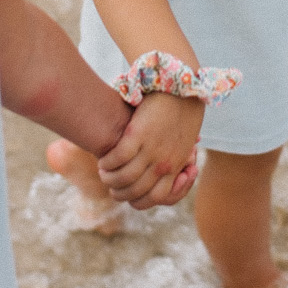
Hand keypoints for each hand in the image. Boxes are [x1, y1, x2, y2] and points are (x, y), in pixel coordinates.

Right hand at [98, 92, 202, 208]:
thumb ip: (174, 158)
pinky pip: (118, 157)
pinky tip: (103, 160)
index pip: (157, 198)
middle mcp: (164, 163)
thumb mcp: (184, 143)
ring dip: (110, 179)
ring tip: (104, 172)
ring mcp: (152, 150)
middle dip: (120, 192)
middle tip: (112, 185)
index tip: (133, 193)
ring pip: (125, 178)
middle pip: (137, 192)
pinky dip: (107, 162)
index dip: (141, 200)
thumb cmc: (183, 112)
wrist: (184, 87)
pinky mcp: (138, 134)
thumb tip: (165, 171)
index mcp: (177, 166)